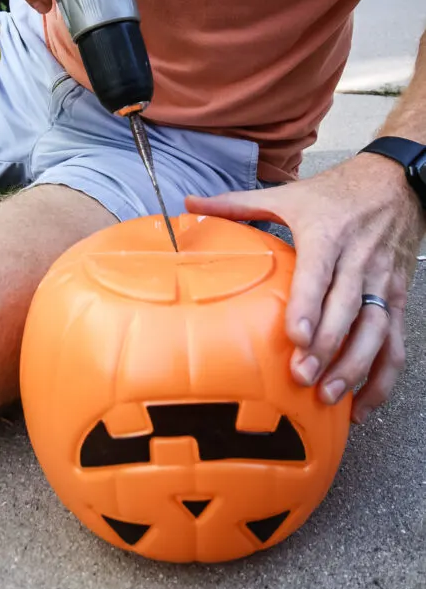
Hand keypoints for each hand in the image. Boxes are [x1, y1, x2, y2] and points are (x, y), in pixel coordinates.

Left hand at [186, 154, 423, 422]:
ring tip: (330, 395)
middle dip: (326, 347)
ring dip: (355, 366)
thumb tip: (189, 206)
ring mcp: (382, 282)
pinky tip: (362, 405)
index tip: (295, 337)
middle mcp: (358, 260)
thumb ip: (236, 203)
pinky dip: (383, 378)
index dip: (309, 306)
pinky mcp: (398, 298)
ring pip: (376, 330)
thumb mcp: (288, 195)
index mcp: (327, 234)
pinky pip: (396, 343)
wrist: (395, 182)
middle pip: (346, 309)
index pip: (319, 274)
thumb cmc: (337, 193)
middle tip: (302, 378)